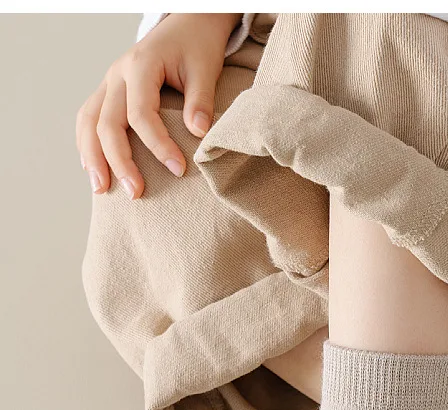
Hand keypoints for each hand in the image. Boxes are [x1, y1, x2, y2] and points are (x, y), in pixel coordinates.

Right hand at [76, 13, 241, 198]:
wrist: (185, 24)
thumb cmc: (196, 47)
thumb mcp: (204, 68)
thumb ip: (201, 100)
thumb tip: (199, 134)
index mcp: (140, 65)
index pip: (141, 113)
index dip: (158, 145)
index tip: (179, 170)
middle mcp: (117, 74)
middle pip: (107, 122)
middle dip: (119, 161)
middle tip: (135, 193)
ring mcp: (108, 82)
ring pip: (89, 121)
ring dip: (93, 157)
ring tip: (101, 189)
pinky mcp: (109, 91)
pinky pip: (89, 119)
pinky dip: (87, 145)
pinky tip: (93, 169)